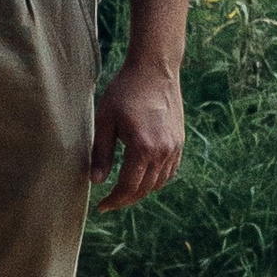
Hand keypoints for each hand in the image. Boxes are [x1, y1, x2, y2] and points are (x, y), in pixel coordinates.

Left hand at [89, 59, 184, 211]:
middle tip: (110, 202)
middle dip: (126, 199)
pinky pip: (169, 171)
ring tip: (124, 191)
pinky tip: (142, 177)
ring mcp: (175, 147)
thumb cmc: (125, 91)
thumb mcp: (105, 120)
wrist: (155, 69)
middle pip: (145, 189)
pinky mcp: (179, 141)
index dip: (114, 200)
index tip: (101, 206)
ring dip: (141, 191)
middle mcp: (163, 151)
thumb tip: (96, 182)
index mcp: (143, 148)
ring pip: (159, 183)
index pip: (129, 187)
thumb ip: (101, 153)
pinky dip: (155, 180)